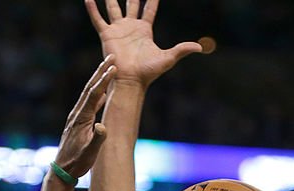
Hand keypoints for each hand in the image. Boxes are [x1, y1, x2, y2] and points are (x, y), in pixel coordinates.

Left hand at [53, 56, 115, 181]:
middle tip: (111, 57)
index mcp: (82, 119)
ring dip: (98, 80)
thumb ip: (97, 139)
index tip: (114, 68)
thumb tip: (103, 127)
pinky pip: (89, 104)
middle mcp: (77, 114)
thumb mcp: (89, 153)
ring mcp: (77, 117)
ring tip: (107, 69)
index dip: (104, 81)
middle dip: (101, 72)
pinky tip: (102, 94)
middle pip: (90, 88)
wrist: (63, 169)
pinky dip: (97, 95)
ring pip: (89, 94)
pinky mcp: (77, 122)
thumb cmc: (77, 162)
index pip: (94, 95)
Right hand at [85, 0, 202, 86]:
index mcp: (144, 30)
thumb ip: (182, 49)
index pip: (149, 8)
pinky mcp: (106, 35)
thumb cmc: (148, 72)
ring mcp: (118, 30)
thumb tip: (201, 48)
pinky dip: (92, 9)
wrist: (131, 80)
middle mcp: (130, 27)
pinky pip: (98, 19)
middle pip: (131, 4)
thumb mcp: (168, 58)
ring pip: (112, 7)